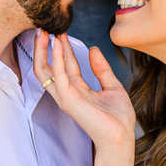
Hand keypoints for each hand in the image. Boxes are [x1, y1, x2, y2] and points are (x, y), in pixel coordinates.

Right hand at [32, 31, 135, 155]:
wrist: (122, 137)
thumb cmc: (118, 118)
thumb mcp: (112, 86)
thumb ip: (102, 69)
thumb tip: (93, 49)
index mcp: (77, 90)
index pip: (65, 65)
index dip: (62, 47)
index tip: (60, 31)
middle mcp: (68, 93)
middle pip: (48, 67)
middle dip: (44, 48)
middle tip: (45, 28)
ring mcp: (66, 97)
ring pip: (45, 71)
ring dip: (43, 51)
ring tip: (45, 32)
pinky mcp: (69, 100)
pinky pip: (58, 77)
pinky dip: (56, 60)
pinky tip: (57, 45)